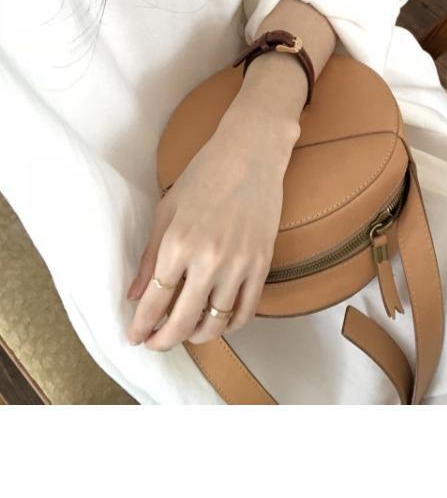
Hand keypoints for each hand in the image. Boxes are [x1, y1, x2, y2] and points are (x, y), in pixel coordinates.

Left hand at [127, 60, 304, 350]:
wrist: (250, 154)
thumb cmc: (203, 176)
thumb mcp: (166, 212)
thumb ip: (150, 258)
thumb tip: (134, 295)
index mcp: (178, 244)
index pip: (155, 301)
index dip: (142, 325)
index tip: (135, 337)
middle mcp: (208, 259)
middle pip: (183, 320)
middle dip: (164, 340)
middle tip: (155, 344)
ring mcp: (239, 264)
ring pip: (216, 322)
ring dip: (197, 336)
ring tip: (186, 334)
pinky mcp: (262, 264)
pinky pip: (246, 311)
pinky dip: (230, 325)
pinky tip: (216, 324)